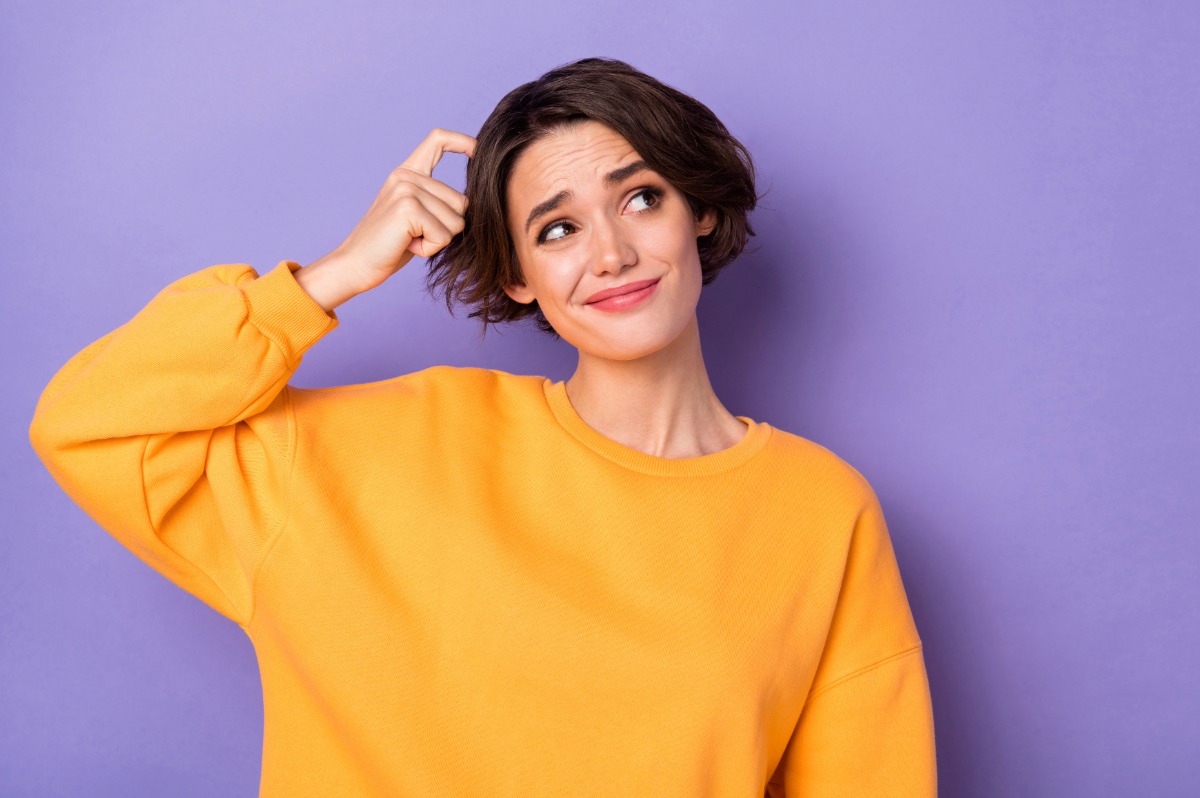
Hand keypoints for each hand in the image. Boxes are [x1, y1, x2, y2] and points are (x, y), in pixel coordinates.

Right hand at [309, 128, 475, 297]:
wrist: (356, 263)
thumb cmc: (390, 245)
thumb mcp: (415, 215)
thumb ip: (437, 200)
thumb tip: (476, 200)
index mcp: (407, 172)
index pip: (438, 140)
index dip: (462, 141)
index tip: (477, 149)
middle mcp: (406, 175)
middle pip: (462, 202)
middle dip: (448, 227)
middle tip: (415, 234)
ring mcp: (406, 189)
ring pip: (456, 221)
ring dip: (438, 240)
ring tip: (409, 238)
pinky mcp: (408, 208)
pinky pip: (444, 235)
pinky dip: (430, 248)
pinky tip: (407, 245)